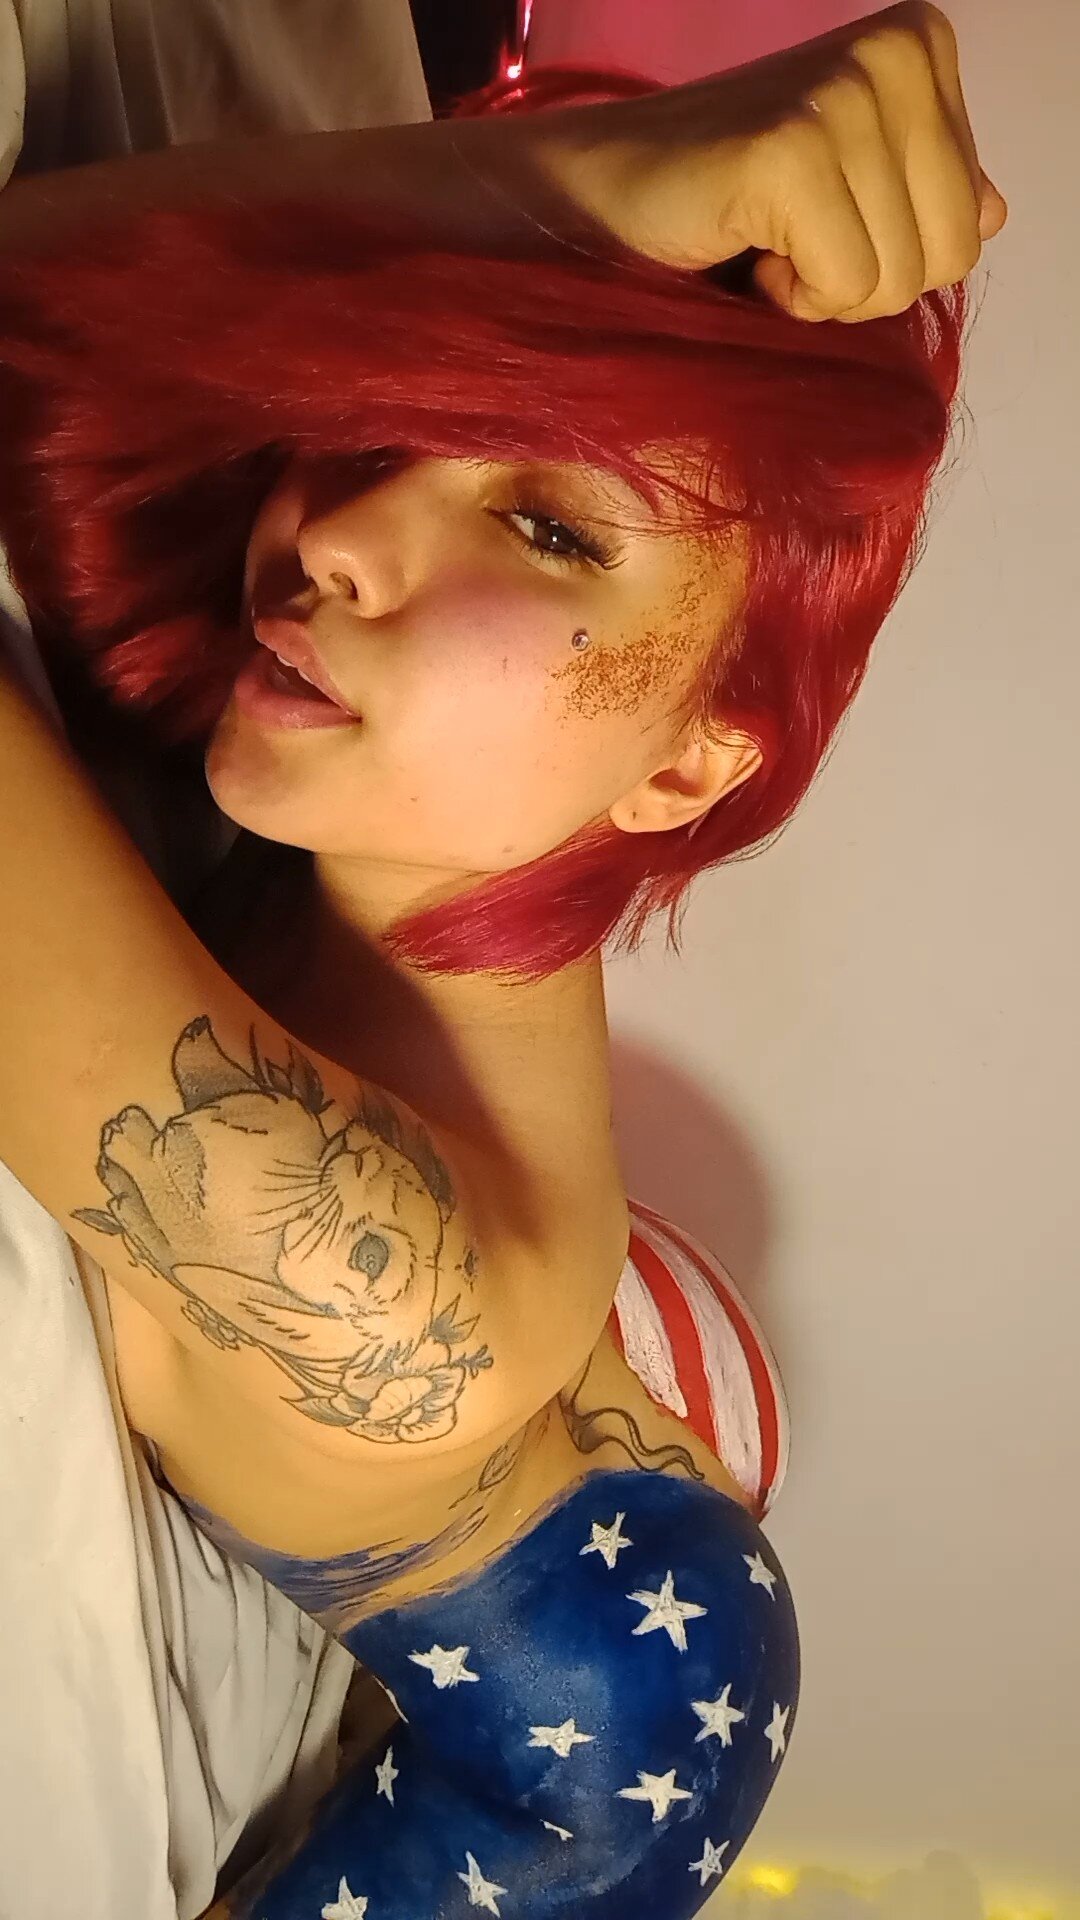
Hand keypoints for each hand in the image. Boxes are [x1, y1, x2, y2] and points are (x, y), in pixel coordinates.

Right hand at [532, 2, 1006, 320]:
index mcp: (920, 47)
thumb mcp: (849, 193)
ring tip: (761, 240)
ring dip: (820, 293)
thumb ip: (926, 195)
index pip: (974, 225)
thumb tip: (995, 213)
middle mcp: (895, 52)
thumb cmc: (723, 207)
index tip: (817, 218)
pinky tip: (742, 248)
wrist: (600, 200)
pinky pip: (843, 287)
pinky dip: (787, 298)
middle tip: (788, 241)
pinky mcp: (792, 149)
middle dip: (865, 284)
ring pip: (896, 281)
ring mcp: (844, 94)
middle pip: (949, 254)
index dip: (891, 256)